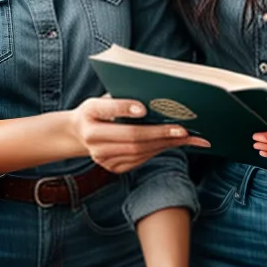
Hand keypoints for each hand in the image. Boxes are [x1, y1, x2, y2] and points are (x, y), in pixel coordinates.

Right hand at [70, 97, 208, 173]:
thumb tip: (152, 100)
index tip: (143, 108)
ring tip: (187, 138)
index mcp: (88, 114)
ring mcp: (102, 157)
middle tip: (183, 130)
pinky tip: (173, 143)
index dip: (125, 108)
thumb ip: (120, 99)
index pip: (107, 110)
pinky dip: (158, 150)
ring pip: (138, 151)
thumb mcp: (101, 99)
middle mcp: (92, 139)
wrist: (79, 134)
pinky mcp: (112, 167)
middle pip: (130, 137)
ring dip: (165, 144)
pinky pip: (139, 159)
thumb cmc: (96, 111)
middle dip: (159, 134)